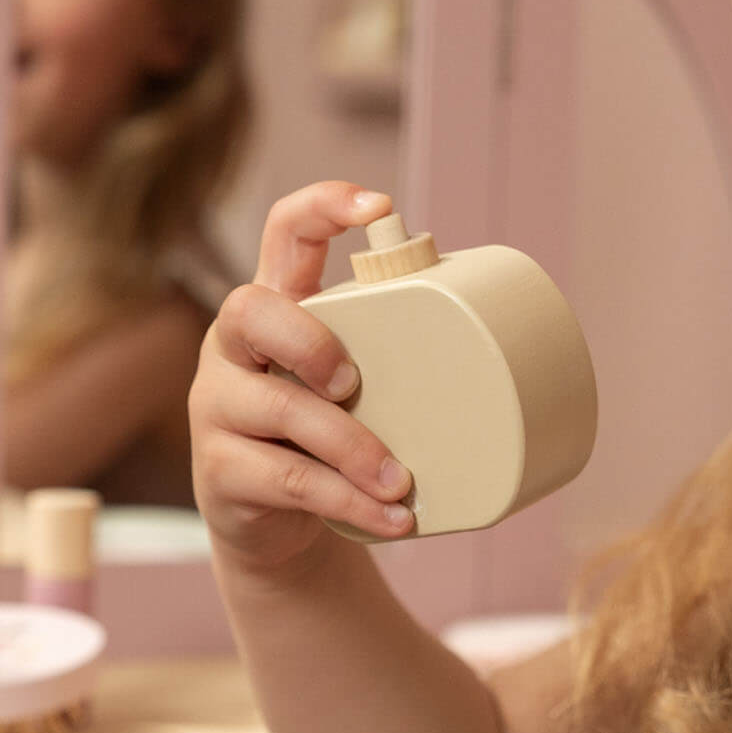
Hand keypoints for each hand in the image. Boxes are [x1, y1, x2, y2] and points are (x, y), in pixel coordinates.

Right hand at [189, 181, 415, 568]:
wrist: (280, 528)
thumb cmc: (331, 435)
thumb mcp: (358, 385)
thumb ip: (397, 355)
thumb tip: (512, 338)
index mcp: (275, 309)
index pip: (282, 232)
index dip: (322, 206)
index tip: (379, 204)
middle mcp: (234, 348)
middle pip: (250, 311)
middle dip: (310, 341)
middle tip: (355, 382)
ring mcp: (218, 408)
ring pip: (278, 409)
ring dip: (351, 445)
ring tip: (401, 481)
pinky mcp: (221, 472)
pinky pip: (288, 482)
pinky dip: (349, 501)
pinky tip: (391, 517)